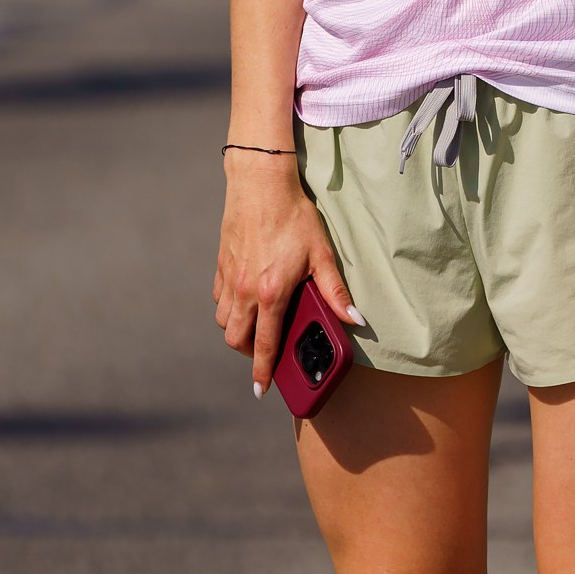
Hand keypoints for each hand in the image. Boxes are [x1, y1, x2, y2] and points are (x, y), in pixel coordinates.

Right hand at [214, 152, 357, 399]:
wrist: (260, 183)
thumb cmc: (294, 216)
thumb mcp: (322, 254)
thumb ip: (336, 291)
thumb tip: (355, 319)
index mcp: (271, 293)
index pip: (264, 344)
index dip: (262, 371)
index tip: (261, 390)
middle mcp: (245, 290)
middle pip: (236, 339)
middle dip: (248, 354)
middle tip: (264, 353)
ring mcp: (230, 278)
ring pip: (224, 321)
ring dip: (237, 331)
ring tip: (256, 327)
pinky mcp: (222, 264)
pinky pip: (219, 299)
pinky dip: (229, 308)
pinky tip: (245, 300)